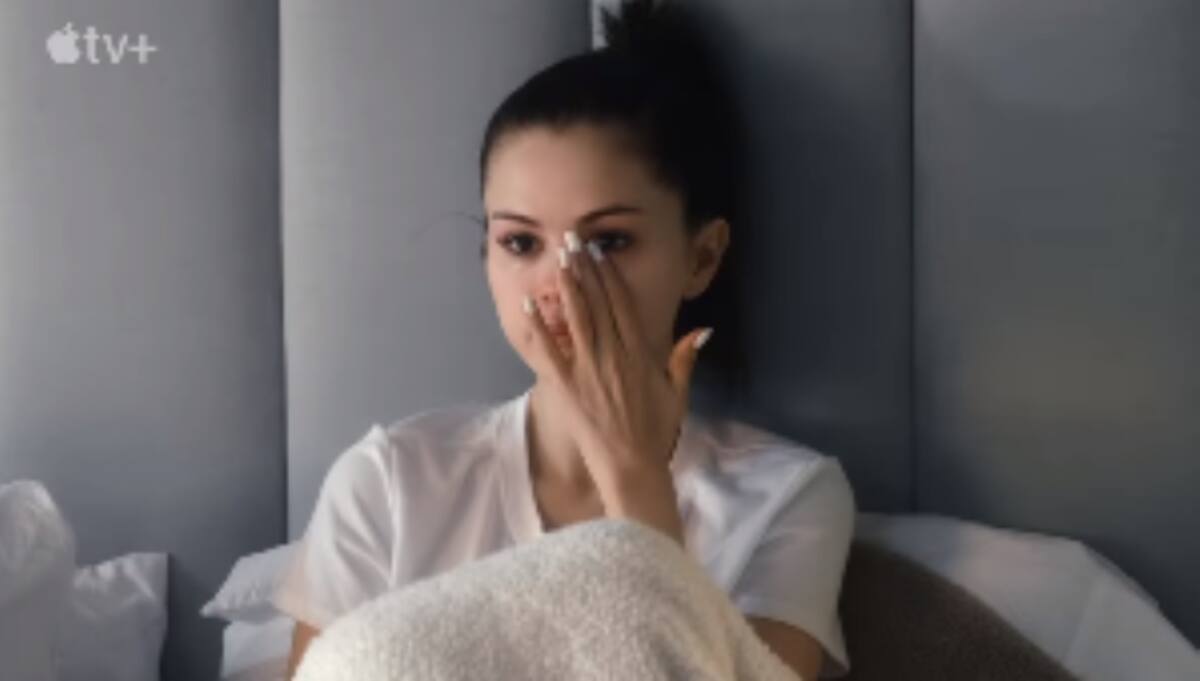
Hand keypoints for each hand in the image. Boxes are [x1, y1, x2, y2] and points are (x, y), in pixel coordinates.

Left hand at [521, 229, 713, 484]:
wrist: (632, 465)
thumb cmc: (655, 431)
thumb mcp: (677, 392)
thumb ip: (685, 357)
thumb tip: (703, 329)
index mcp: (639, 353)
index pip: (622, 304)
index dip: (609, 275)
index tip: (598, 252)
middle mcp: (613, 355)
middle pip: (597, 303)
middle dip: (583, 269)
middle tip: (571, 240)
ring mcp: (588, 370)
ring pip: (576, 319)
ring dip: (565, 286)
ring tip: (556, 258)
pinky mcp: (567, 387)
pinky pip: (549, 352)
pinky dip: (538, 327)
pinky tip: (529, 304)